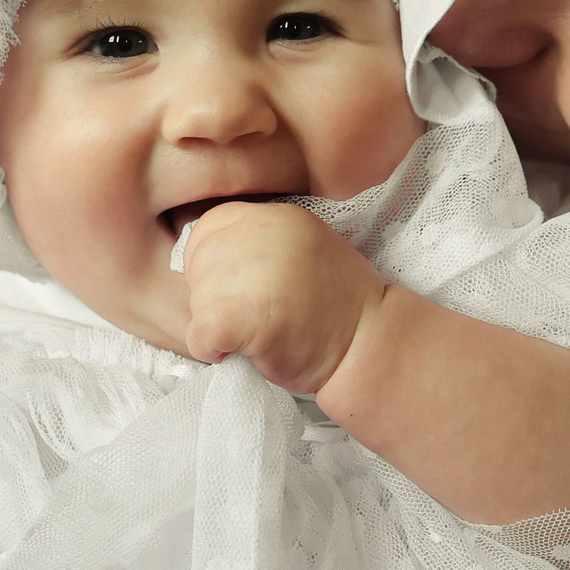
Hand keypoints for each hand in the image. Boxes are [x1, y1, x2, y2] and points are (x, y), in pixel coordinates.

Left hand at [179, 201, 386, 392]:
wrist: (371, 345)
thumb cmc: (335, 307)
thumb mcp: (302, 251)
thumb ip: (258, 246)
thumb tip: (201, 262)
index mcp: (279, 218)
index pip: (209, 227)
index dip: (211, 263)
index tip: (233, 289)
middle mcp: (267, 235)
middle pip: (200, 264)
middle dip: (212, 295)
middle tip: (249, 317)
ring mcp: (260, 273)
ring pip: (198, 299)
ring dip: (214, 324)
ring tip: (253, 335)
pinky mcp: (251, 316)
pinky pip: (200, 331)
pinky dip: (207, 347)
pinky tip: (229, 351)